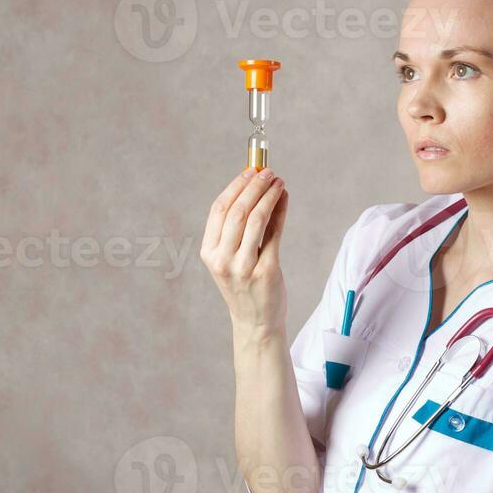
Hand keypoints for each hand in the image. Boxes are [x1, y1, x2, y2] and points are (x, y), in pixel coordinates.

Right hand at [201, 168, 288, 334]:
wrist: (256, 321)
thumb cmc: (244, 284)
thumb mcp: (231, 257)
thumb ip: (240, 227)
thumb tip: (255, 186)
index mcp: (209, 253)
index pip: (219, 210)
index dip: (235, 186)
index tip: (249, 170)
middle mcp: (223, 260)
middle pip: (238, 211)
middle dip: (254, 186)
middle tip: (267, 172)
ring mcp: (244, 267)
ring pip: (256, 219)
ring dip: (269, 195)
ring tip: (278, 182)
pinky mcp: (266, 271)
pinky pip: (274, 233)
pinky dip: (280, 211)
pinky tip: (284, 198)